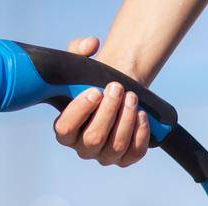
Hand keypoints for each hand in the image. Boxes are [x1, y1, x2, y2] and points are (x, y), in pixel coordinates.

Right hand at [51, 37, 152, 166]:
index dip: (79, 111)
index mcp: (65, 130)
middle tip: (118, 88)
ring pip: (116, 145)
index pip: (65, 128)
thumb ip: (77, 51)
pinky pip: (135, 153)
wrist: (119, 93)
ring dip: (126, 119)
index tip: (94, 90)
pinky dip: (140, 133)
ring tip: (132, 97)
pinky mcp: (126, 159)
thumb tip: (91, 44)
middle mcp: (83, 147)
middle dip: (108, 111)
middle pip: (94, 138)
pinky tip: (142, 115)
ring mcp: (105, 156)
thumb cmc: (93, 81)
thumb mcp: (80, 64)